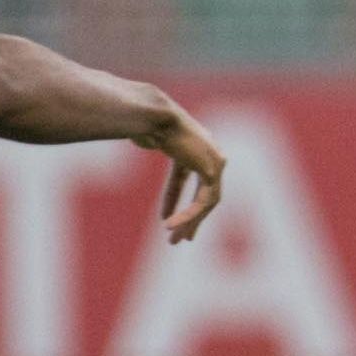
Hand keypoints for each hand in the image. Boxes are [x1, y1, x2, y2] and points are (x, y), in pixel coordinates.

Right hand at [137, 98, 225, 241]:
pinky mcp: (212, 170)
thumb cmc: (145, 121)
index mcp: (198, 144)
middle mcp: (211, 152)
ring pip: (207, 202)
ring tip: (174, 240)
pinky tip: (170, 225)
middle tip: (182, 239)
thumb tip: (139, 138)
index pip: (191, 178)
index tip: (166, 221)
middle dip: (193, 218)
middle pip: (205, 193)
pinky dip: (188, 216)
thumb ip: (151, 140)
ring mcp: (215, 160)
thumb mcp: (150, 136)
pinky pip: (202, 201)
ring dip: (190, 223)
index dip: (178, 201)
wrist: (153, 115)